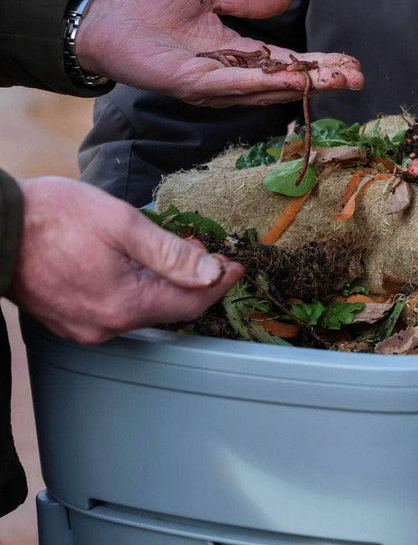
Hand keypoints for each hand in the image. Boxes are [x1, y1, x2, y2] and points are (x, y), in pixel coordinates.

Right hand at [9, 176, 242, 343]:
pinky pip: (119, 310)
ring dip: (169, 287)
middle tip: (214, 257)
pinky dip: (140, 291)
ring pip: (145, 311)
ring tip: (185, 258)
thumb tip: (211, 273)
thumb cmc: (53, 217)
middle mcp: (106, 327)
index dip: (219, 284)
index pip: (191, 304)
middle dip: (197, 284)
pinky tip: (145, 269)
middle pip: (170, 310)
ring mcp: (84, 327)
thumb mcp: (122, 224)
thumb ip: (171, 253)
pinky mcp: (69, 320)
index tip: (237, 265)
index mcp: (123, 306)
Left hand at [75, 0, 363, 105]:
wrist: (107, 17)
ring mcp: (213, 84)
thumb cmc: (152, 6)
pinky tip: (293, 81)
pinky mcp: (192, 85)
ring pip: (267, 89)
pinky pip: (235, 86)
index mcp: (238, 54)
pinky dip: (266, 84)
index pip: (288, 63)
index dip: (319, 64)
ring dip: (304, 85)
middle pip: (286, 82)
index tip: (352, 62)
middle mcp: (231, 76)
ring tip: (339, 79)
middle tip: (358, 77)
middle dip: (323, 80)